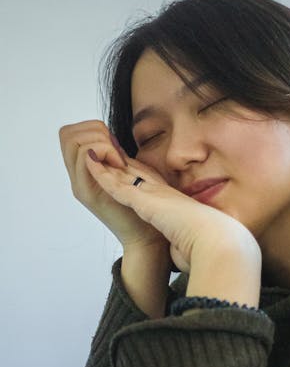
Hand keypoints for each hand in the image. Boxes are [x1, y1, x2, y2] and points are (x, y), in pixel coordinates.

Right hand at [59, 120, 165, 249]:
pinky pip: (85, 160)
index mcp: (84, 171)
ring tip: (118, 161)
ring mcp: (80, 185)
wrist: (144, 238)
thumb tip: (110, 136)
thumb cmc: (142, 208)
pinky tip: (119, 165)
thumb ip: (114, 156)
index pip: (70, 133)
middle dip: (95, 132)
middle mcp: (77, 177)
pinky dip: (103, 153)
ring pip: (74, 142)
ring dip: (100, 142)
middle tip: (116, 153)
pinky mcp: (89, 194)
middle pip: (67, 134)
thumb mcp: (126, 174)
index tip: (115, 146)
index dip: (92, 128)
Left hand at [84, 150, 260, 277]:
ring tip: (88, 150)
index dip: (135, 174)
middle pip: (135, 173)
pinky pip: (118, 184)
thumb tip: (182, 259)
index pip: (150, 184)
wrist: (214, 241)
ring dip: (106, 163)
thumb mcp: (191, 243)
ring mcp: (153, 194)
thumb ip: (183, 245)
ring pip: (123, 174)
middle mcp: (162, 193)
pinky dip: (103, 173)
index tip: (123, 167)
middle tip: (102, 149)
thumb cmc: (207, 246)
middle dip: (118, 162)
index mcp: (173, 202)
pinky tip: (90, 163)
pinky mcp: (144, 201)